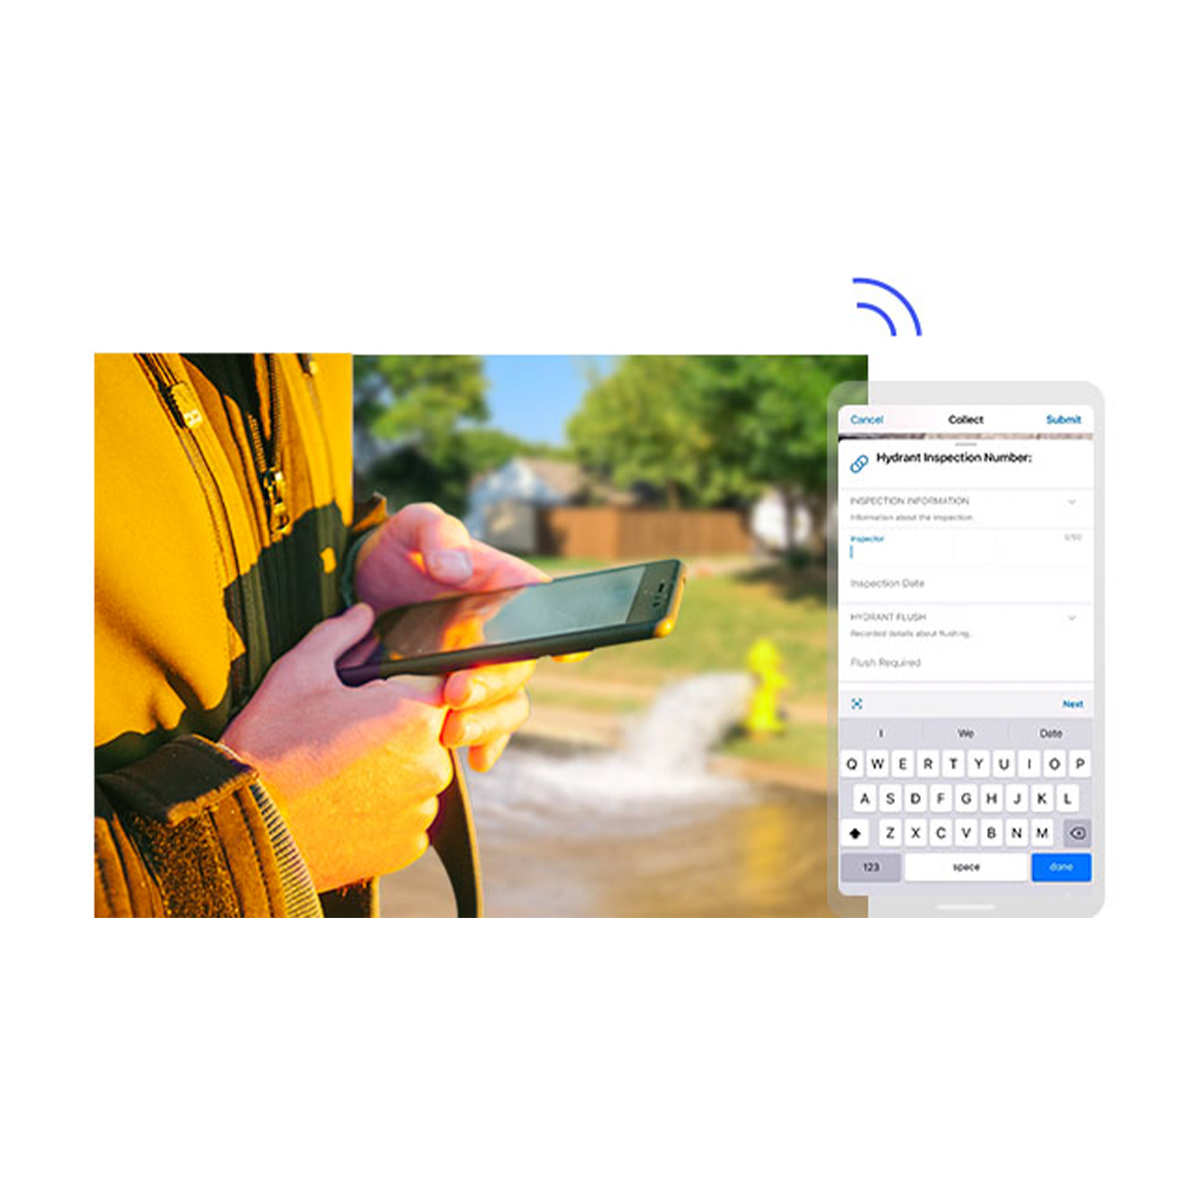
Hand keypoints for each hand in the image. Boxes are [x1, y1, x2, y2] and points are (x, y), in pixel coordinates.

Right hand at [222, 604, 451, 891]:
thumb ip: (339, 635)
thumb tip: (364, 614)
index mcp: (415, 715)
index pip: (439, 686)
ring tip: (340, 775)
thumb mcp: (299, 674)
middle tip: (344, 738)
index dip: (406, 687)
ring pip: (418, 777)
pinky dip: (384, 812)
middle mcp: (432, 763)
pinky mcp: (408, 847)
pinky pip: (407, 818)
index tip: (374, 698)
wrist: (245, 828)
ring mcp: (422, 809)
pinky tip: (344, 806)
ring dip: (392, 773)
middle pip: (430, 734)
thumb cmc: (270, 745)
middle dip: (397, 731)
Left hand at [354, 502, 550, 770]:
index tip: (563, 654)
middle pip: (520, 666)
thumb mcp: (412, 528)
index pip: (546, 608)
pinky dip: (486, 745)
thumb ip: (438, 534)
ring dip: (488, 722)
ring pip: (508, 703)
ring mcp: (480, 668)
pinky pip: (487, 726)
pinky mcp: (456, 696)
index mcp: (503, 587)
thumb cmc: (396, 552)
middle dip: (492, 686)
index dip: (564, 632)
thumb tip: (457, 571)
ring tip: (452, 731)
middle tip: (456, 693)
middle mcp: (501, 633)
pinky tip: (474, 759)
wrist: (355, 591)